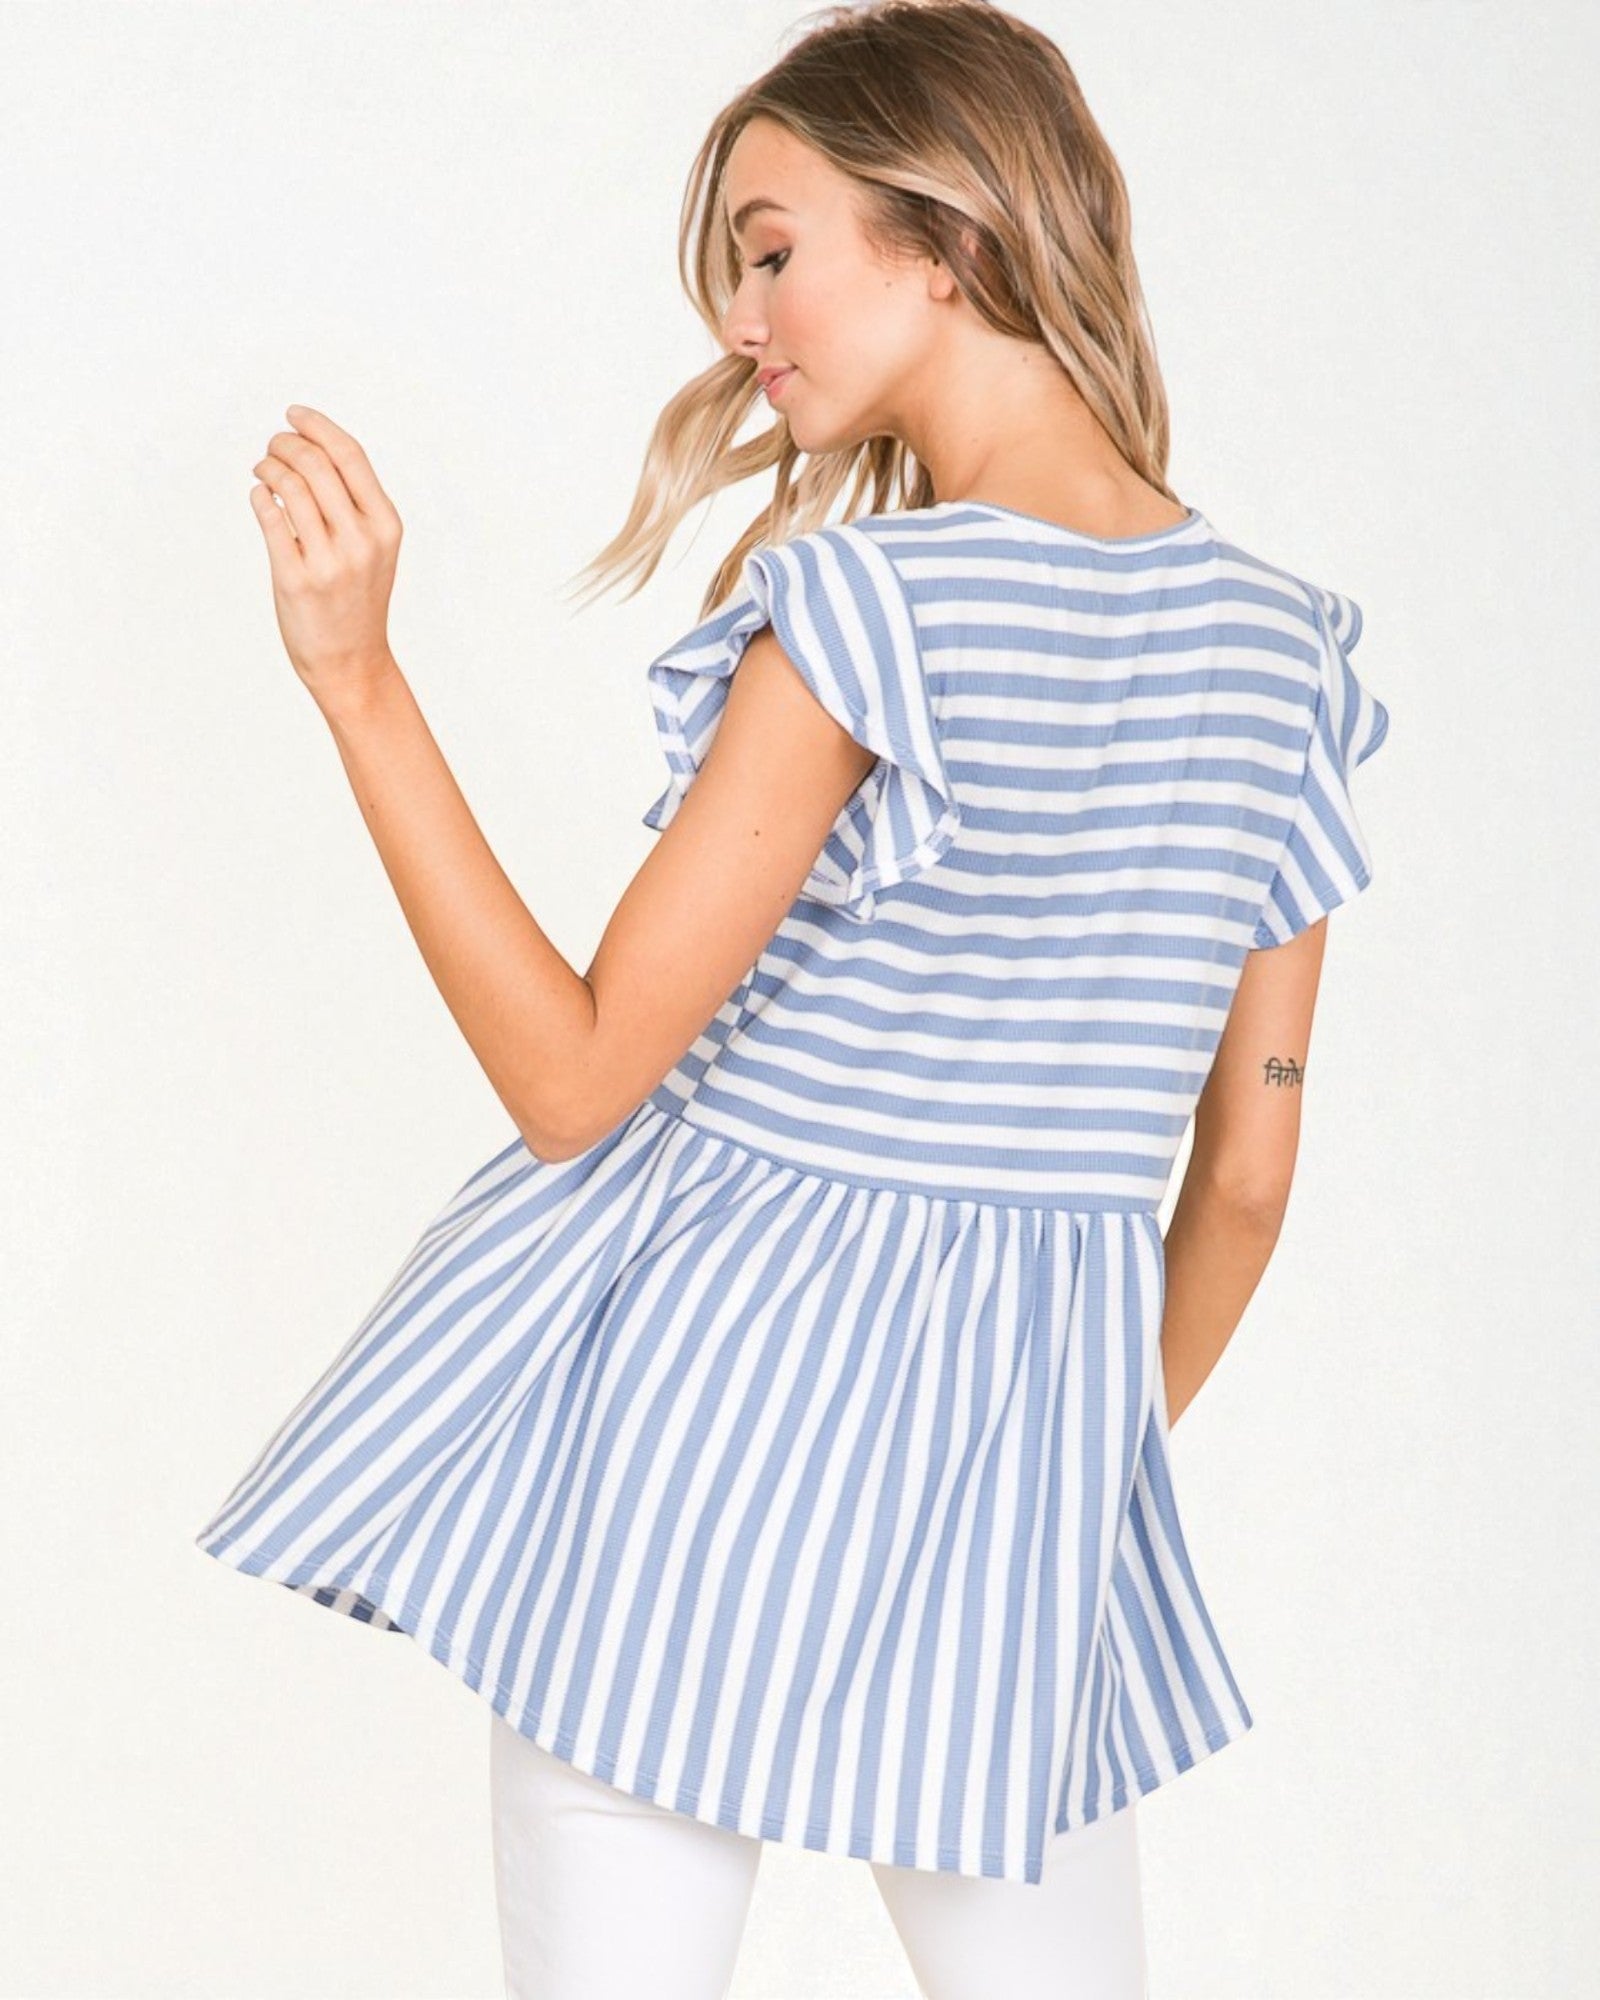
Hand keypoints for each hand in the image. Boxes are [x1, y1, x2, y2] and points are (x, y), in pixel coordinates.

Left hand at [249, 405, 402, 705]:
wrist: (351, 661)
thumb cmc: (358, 599)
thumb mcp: (374, 548)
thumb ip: (354, 503)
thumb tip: (309, 448)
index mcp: (386, 526)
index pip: (350, 455)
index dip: (317, 426)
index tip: (293, 414)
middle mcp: (361, 540)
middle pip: (316, 463)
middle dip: (284, 443)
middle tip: (272, 447)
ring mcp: (328, 561)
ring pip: (288, 485)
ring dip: (267, 467)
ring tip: (263, 471)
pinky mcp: (295, 579)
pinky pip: (269, 517)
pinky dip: (259, 496)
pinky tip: (260, 496)